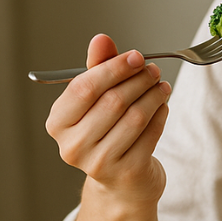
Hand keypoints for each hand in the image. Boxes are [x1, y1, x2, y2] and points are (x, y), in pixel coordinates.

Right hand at [45, 34, 170, 207]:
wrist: (121, 181)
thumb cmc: (106, 131)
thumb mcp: (97, 99)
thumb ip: (98, 68)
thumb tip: (101, 39)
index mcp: (58, 123)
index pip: (84, 87)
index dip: (113, 68)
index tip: (136, 56)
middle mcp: (73, 145)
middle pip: (113, 101)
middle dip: (139, 80)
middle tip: (154, 70)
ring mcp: (99, 162)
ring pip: (135, 116)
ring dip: (154, 95)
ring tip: (162, 86)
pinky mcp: (127, 171)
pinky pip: (151, 133)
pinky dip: (161, 114)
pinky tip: (163, 105)